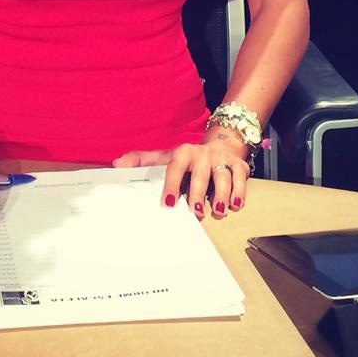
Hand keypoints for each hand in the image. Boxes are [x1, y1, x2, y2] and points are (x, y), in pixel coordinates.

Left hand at [113, 131, 249, 219]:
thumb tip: (117, 165)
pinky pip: (241, 178)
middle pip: (201, 174)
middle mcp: (203, 155)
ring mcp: (222, 160)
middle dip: (198, 193)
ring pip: (223, 176)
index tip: (169, 202)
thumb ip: (142, 161)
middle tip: (195, 212)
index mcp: (183, 153)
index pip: (175, 167)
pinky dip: (239, 191)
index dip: (172, 184)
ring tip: (217, 210)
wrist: (221, 144)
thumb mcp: (165, 156)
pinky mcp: (239, 166)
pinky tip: (235, 204)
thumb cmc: (189, 158)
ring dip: (220, 194)